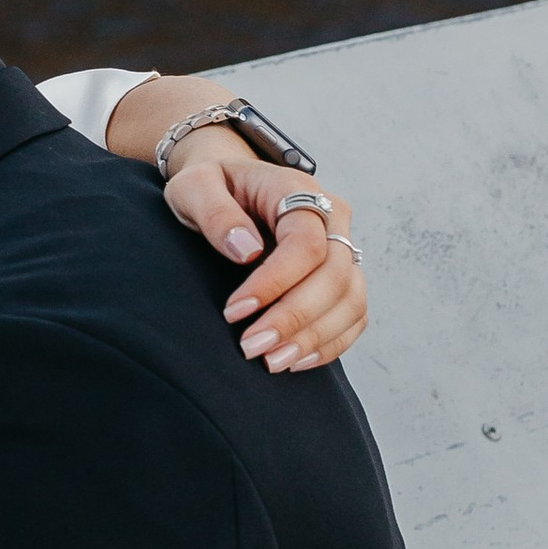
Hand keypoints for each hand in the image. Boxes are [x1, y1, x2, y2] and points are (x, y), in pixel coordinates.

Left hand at [163, 134, 364, 372]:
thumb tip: (247, 250)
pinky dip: (331, 342)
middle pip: (334, 275)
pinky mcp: (342, 276)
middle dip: (294, 318)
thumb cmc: (210, 186)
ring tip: (272, 362)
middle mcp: (331, 218)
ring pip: (351, 299)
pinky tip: (296, 361)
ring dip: (314, 338)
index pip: (305, 243)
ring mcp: (341, 248)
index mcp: (296, 190)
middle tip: (251, 348)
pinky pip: (354, 314)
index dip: (275, 282)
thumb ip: (214, 211)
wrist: (229, 186)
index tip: (234, 311)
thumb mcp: (193, 186)